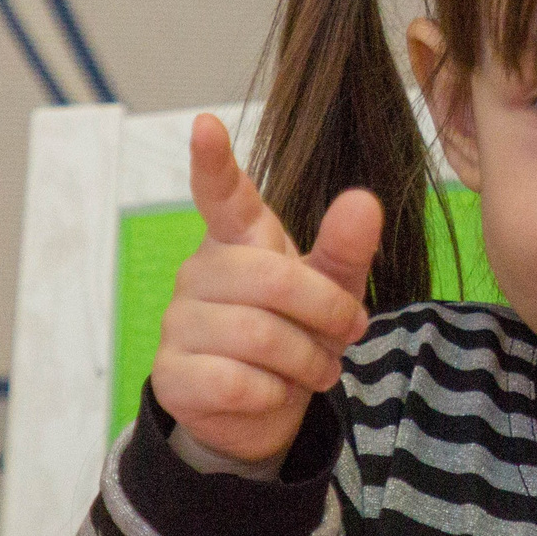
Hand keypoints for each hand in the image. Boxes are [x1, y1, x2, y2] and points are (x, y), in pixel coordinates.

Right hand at [150, 114, 382, 467]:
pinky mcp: (172, 375)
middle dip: (326, 314)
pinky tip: (274, 392)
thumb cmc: (296, 331)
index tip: (206, 125)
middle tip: (348, 334)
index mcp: (238, 238)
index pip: (222, 194)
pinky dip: (272, 395)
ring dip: (306, 363)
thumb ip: (345, 248)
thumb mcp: (332, 289)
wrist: (261, 410)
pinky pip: (235, 383)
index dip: (214, 163)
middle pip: (272, 281)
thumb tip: (363, 200)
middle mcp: (201, 272)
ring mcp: (179, 323)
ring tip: (315, 369)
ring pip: (258, 338)